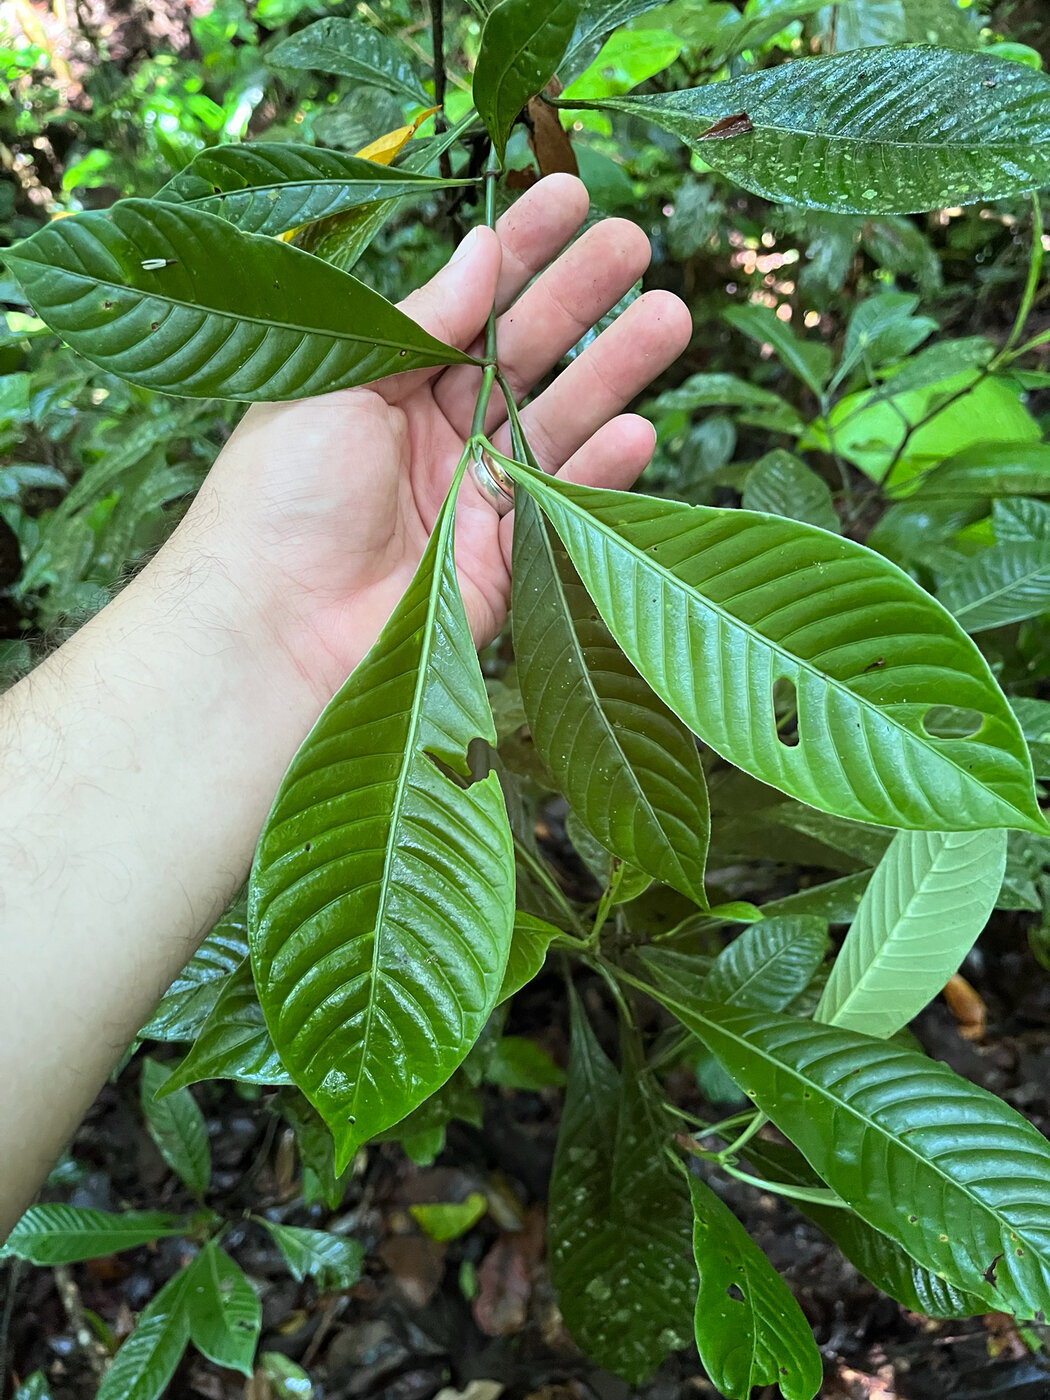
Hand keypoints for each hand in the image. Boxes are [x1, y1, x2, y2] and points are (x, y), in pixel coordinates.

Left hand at [181, 174, 691, 699]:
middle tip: (634, 243)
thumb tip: (479, 247)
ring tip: (669, 317)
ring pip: (556, 425)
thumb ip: (419, 321)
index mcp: (384, 385)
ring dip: (613, 374)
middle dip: (578, 300)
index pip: (466, 305)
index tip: (570, 198)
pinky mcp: (503, 563)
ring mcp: (473, 498)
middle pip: (522, 357)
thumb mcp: (339, 381)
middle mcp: (434, 435)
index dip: (518, 252)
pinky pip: (563, 508)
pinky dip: (601, 472)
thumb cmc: (280, 495)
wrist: (274, 627)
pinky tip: (638, 428)